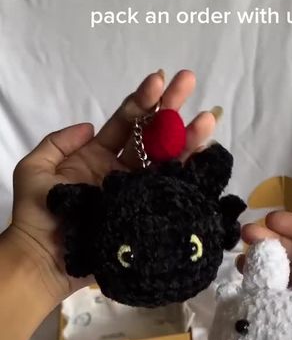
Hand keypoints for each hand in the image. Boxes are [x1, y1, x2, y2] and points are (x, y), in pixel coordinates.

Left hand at [8, 69, 217, 303]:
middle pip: (151, 136)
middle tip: (190, 82)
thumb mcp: (36, 170)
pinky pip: (170, 191)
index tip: (160, 79)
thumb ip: (58, 143)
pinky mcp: (146, 213)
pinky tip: (205, 158)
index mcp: (96, 156)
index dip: (142, 101)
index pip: (124, 123)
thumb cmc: (38, 215)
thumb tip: (91, 125)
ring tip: (207, 120)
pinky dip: (189, 175)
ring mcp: (137, 192)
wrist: (46, 260)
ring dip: (187, 139)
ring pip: (166, 161)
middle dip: (170, 109)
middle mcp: (122, 171)